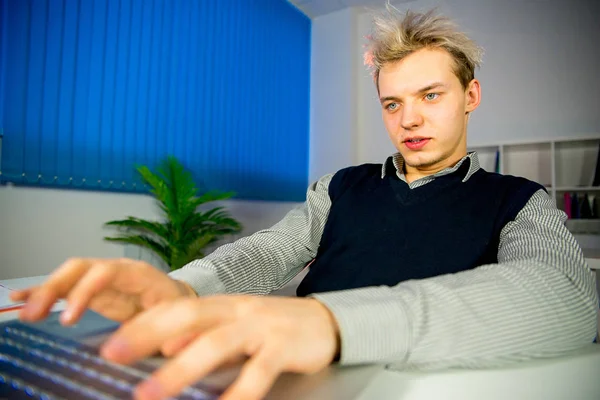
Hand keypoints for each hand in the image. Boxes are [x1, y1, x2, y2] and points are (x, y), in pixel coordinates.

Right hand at [9, 257, 195, 323]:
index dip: (84, 291)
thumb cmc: (178, 304)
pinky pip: (65, 287)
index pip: (105, 272)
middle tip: (35, 313)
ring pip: (68, 276)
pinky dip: (44, 292)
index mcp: (138, 273)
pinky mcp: (93, 291)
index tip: (69, 319)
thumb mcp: (179, 315)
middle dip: (54, 288)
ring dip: (44, 292)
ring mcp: (102, 278)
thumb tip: (170, 346)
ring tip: (26, 312)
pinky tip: (21, 299)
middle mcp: (116, 270)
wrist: (178, 297)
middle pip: (80, 268)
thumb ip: (173, 328)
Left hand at [99, 295, 340, 399]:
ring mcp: (261, 327)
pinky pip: (257, 373)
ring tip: (149, 392)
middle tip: (112, 355)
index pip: (176, 307)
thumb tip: (167, 351)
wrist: (325, 321)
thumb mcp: (237, 326)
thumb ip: (206, 336)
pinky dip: (237, 394)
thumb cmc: (273, 328)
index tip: (109, 343)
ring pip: (215, 343)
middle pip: (188, 314)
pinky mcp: (283, 347)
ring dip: (179, 368)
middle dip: (147, 334)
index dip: (142, 324)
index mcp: (223, 305)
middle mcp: (238, 310)